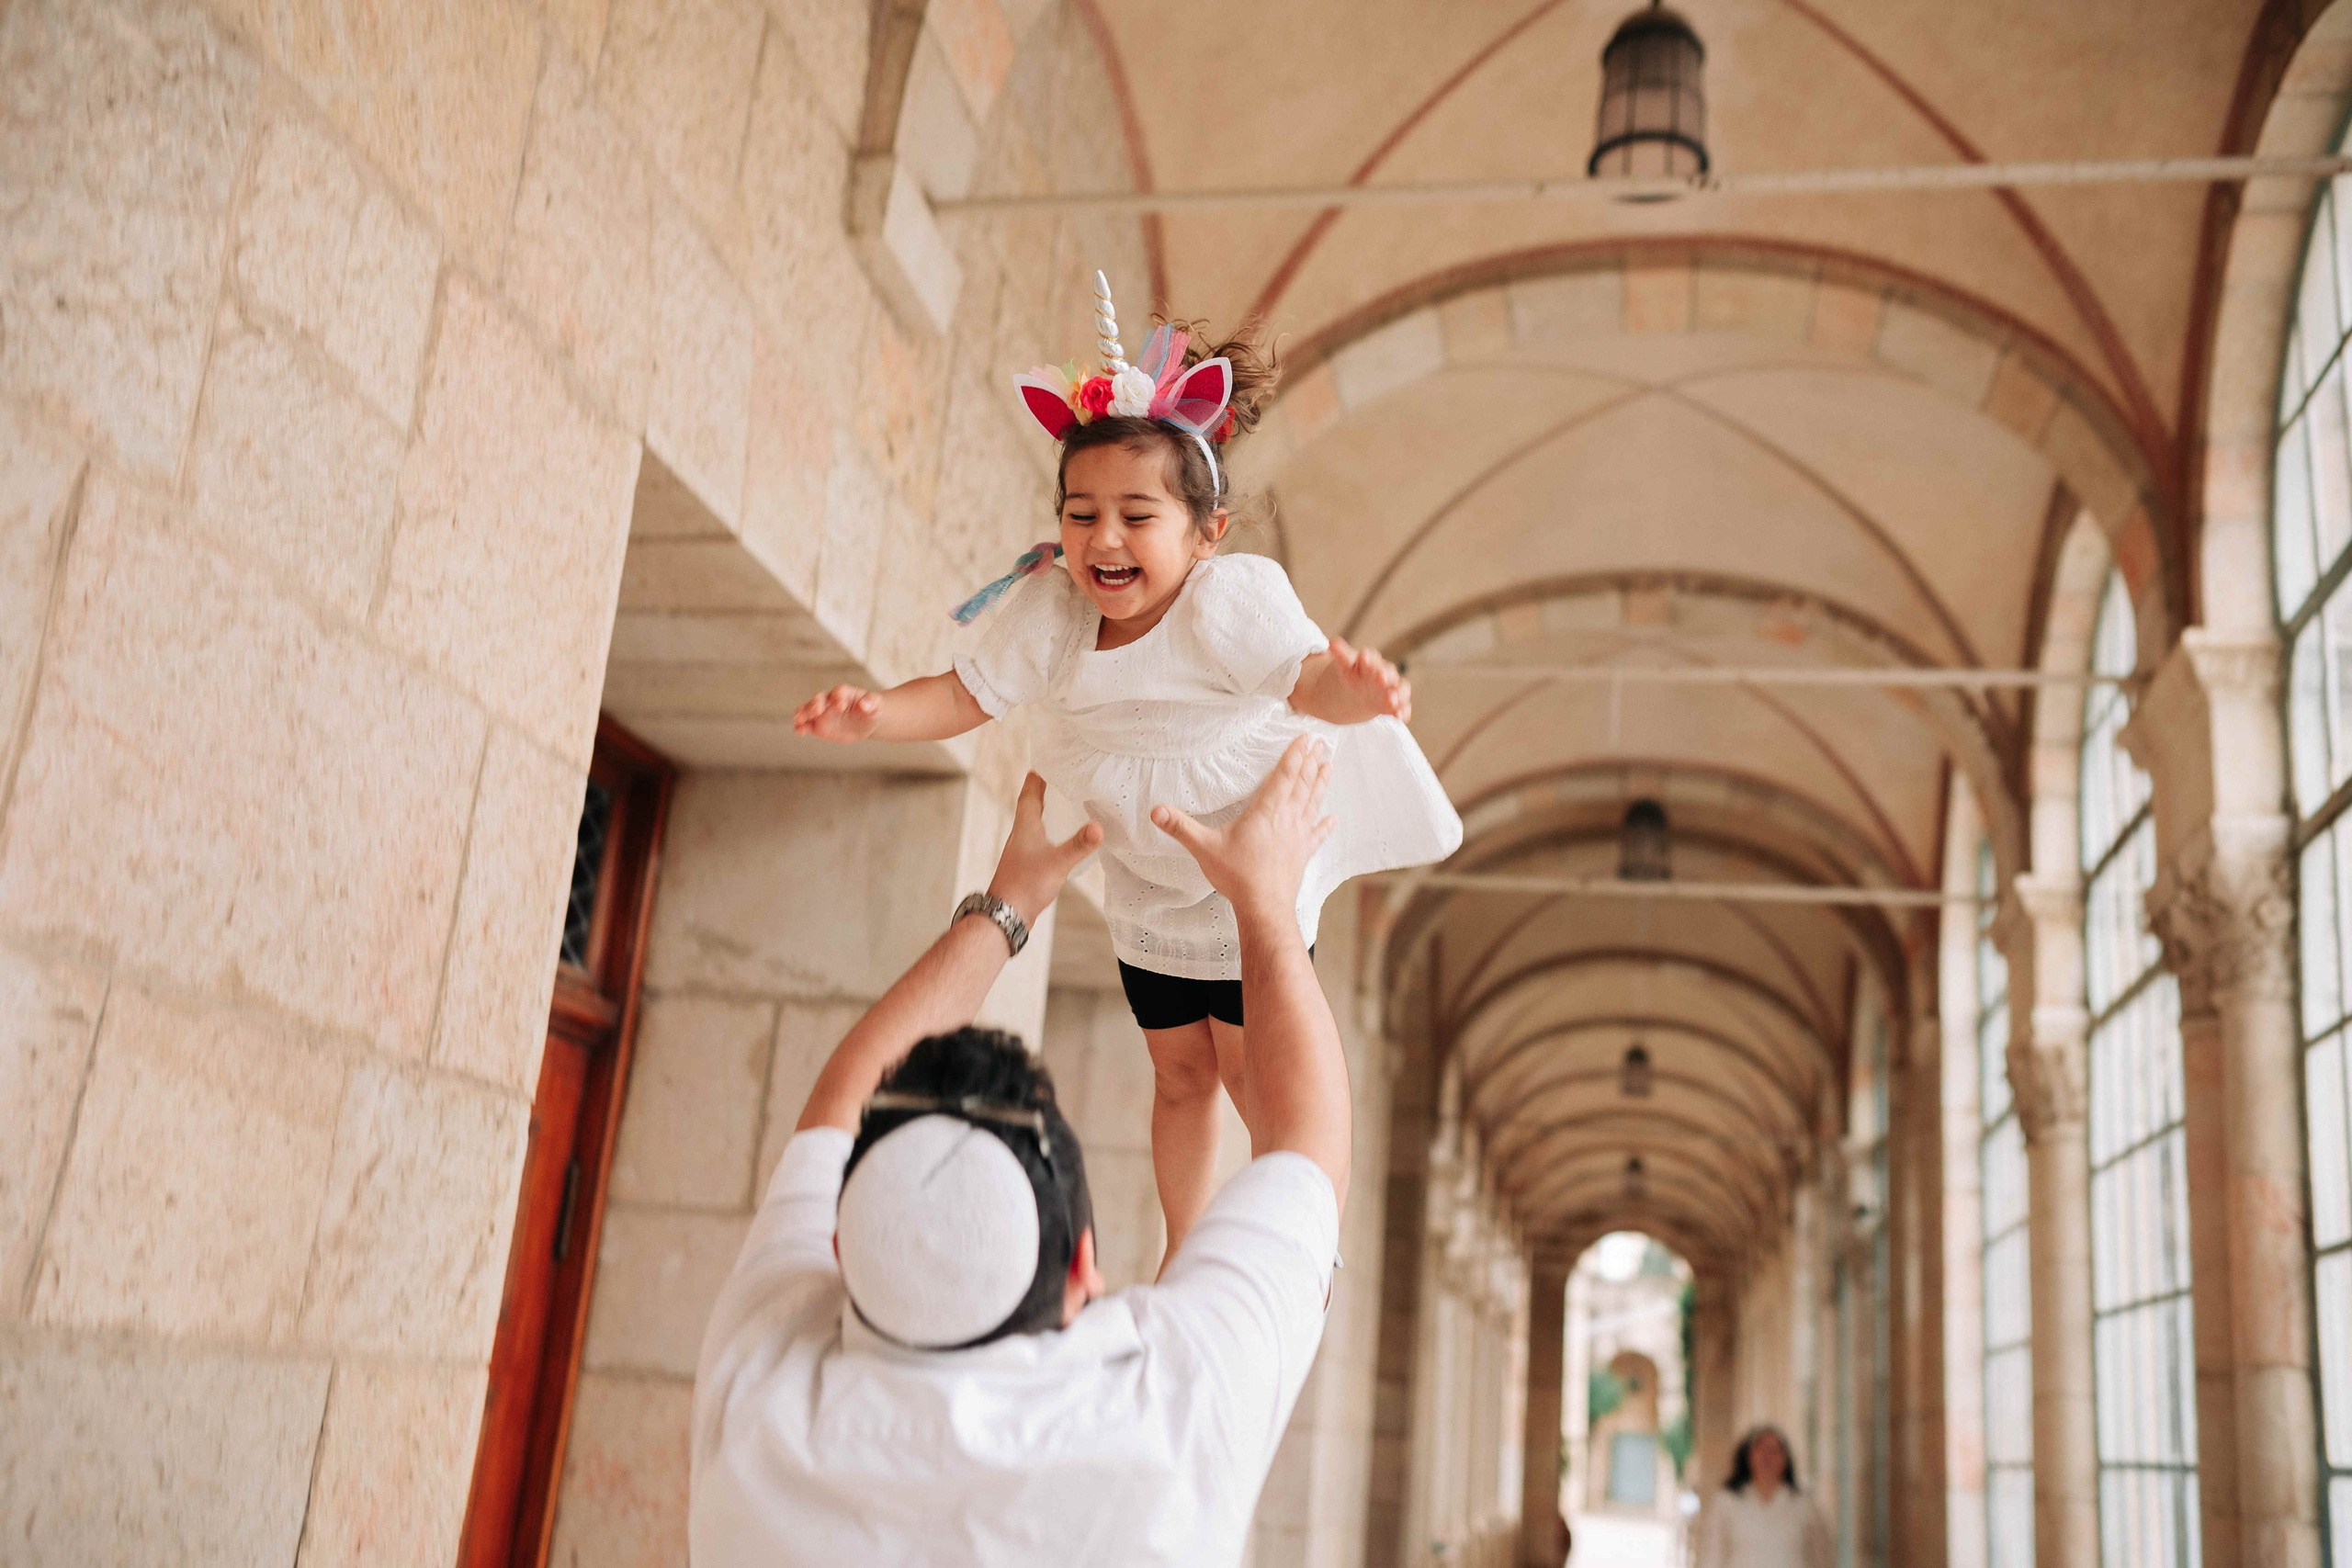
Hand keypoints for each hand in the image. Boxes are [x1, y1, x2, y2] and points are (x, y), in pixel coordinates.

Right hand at [794, 684, 880, 741]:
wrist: (865, 722)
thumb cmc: (872, 710)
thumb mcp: (876, 706)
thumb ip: (871, 703)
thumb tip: (865, 705)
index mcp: (845, 693)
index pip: (839, 692)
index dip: (838, 697)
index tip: (840, 707)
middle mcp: (830, 700)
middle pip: (819, 698)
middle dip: (816, 704)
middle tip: (816, 711)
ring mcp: (822, 712)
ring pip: (808, 709)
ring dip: (803, 713)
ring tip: (799, 720)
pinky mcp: (817, 724)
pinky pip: (806, 724)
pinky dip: (801, 727)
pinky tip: (799, 732)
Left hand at [986, 774, 1104, 923]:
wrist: (1006, 915)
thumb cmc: (1025, 886)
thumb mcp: (1057, 863)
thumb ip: (1078, 845)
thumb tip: (1099, 827)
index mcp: (1025, 826)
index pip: (1029, 792)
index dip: (1039, 775)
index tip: (1050, 759)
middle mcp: (1022, 834)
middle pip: (1034, 804)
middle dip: (1049, 790)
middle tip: (1066, 778)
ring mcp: (1024, 849)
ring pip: (1038, 822)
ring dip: (1051, 811)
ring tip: (1070, 804)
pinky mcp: (1028, 864)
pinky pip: (1042, 839)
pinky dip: (1053, 831)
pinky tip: (1065, 838)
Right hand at [1151, 736, 1334, 915]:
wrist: (1264, 908)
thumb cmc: (1236, 876)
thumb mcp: (1204, 848)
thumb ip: (1180, 827)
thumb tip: (1155, 810)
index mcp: (1265, 812)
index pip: (1283, 776)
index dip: (1295, 754)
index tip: (1306, 737)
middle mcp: (1286, 819)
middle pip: (1302, 784)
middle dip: (1311, 762)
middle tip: (1321, 743)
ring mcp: (1298, 837)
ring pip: (1312, 803)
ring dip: (1321, 783)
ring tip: (1329, 765)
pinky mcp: (1303, 854)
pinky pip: (1317, 835)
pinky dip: (1325, 825)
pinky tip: (1333, 818)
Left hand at [1298, 637, 1411, 723]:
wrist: (1360, 693)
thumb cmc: (1354, 675)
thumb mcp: (1346, 665)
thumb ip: (1341, 654)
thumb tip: (1332, 641)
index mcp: (1371, 661)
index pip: (1371, 657)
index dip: (1367, 657)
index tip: (1363, 657)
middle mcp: (1385, 673)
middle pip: (1388, 672)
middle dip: (1385, 675)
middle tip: (1381, 678)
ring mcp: (1392, 688)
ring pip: (1399, 689)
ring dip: (1397, 694)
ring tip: (1392, 700)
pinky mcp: (1395, 703)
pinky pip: (1403, 706)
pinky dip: (1403, 711)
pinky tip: (1399, 717)